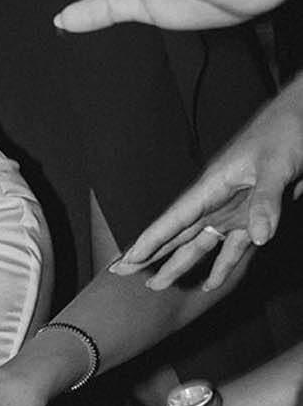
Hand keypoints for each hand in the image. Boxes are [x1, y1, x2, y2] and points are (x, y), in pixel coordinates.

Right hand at [112, 79, 302, 290]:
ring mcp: (233, 211)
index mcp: (212, 185)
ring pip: (199, 244)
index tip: (128, 258)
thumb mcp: (275, 165)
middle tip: (121, 272)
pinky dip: (223, 266)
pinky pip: (233, 248)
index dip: (150, 240)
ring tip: (157, 285)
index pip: (174, 219)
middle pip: (176, 234)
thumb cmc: (283, 133)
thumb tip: (259, 237)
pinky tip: (210, 284)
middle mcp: (216, 201)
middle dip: (150, 253)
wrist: (301, 120)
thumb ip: (267, 200)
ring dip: (179, 264)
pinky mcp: (252, 217)